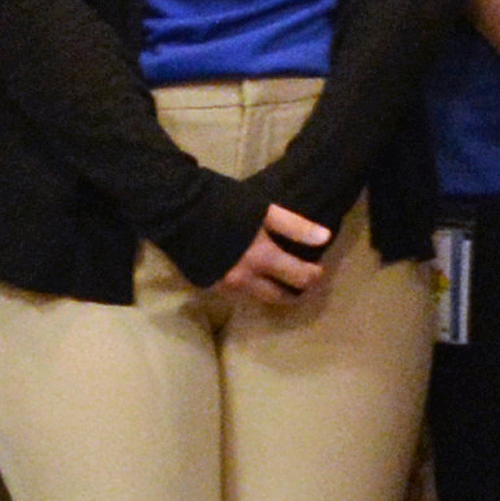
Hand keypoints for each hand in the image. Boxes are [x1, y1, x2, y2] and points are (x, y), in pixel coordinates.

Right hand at [206, 202, 338, 312]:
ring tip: (280, 281)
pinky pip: (236, 294)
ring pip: (256, 298)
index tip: (318, 270)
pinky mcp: (207, 284)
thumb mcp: (263, 209)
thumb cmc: (222, 203)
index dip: (313, 275)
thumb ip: (295, 227)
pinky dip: (249, 288)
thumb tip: (325, 238)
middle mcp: (244, 279)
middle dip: (295, 293)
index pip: (298, 278)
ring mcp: (223, 285)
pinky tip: (252, 276)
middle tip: (302, 284)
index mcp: (261, 258)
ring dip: (272, 292)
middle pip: (278, 297)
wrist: (175, 207)